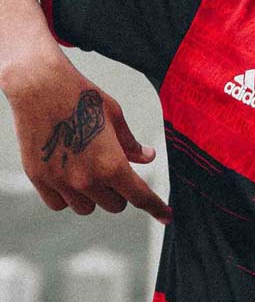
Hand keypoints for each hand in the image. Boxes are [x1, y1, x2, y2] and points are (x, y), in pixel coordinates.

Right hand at [5, 51, 171, 222]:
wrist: (40, 86)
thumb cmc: (82, 97)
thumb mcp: (115, 117)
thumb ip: (131, 144)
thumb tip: (148, 157)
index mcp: (112, 164)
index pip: (140, 196)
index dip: (156, 208)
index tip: (166, 215)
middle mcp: (87, 179)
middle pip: (114, 205)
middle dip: (119, 192)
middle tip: (112, 170)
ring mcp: (61, 182)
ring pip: (86, 208)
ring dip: (93, 197)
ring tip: (87, 171)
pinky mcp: (40, 178)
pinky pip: (59, 204)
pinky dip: (67, 197)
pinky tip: (67, 177)